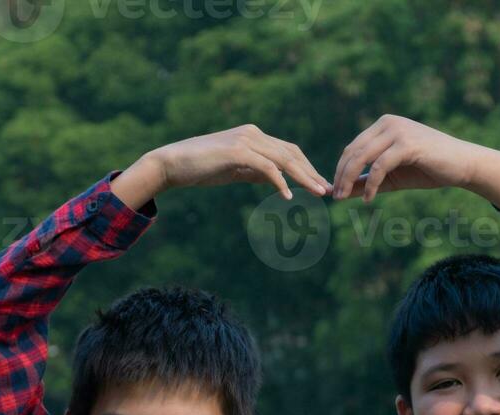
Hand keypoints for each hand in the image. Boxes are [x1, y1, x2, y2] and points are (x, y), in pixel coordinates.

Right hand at [149, 124, 329, 199]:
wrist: (172, 163)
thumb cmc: (201, 168)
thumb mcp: (235, 170)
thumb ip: (255, 172)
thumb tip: (275, 181)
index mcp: (254, 136)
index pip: (288, 151)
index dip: (306, 168)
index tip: (319, 185)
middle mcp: (253, 133)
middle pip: (292, 153)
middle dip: (311, 173)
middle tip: (327, 191)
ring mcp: (246, 140)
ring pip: (284, 159)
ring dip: (304, 177)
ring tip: (318, 193)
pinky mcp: (237, 151)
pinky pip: (266, 167)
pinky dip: (280, 181)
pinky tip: (288, 196)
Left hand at [331, 115, 482, 202]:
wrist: (462, 165)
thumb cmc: (429, 169)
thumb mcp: (392, 177)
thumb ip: (368, 181)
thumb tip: (342, 192)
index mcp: (384, 125)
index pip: (353, 147)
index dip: (340, 169)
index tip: (334, 191)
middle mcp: (388, 123)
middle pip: (353, 151)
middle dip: (341, 176)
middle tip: (335, 197)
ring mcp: (398, 131)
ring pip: (362, 157)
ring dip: (349, 180)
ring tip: (344, 198)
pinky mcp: (407, 144)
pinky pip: (380, 166)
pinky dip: (371, 185)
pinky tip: (369, 199)